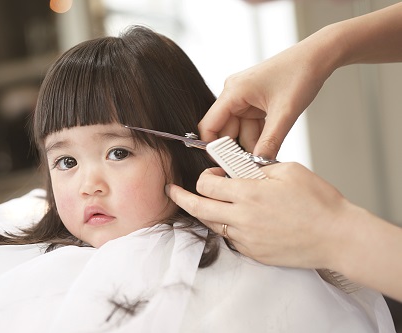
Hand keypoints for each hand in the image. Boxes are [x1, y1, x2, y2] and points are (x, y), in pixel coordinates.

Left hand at [166, 163, 351, 268]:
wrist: (337, 237)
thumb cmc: (319, 203)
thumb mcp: (289, 170)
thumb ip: (260, 167)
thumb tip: (243, 167)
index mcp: (249, 193)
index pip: (207, 184)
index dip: (204, 176)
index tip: (211, 172)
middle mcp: (242, 217)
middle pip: (198, 208)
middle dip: (180, 197)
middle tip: (172, 191)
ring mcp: (247, 238)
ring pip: (213, 225)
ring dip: (205, 212)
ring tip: (203, 204)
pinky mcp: (254, 252)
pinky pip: (231, 238)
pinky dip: (227, 227)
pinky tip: (235, 219)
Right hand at [199, 35, 333, 158]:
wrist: (317, 57)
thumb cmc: (300, 73)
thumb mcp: (285, 113)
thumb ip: (270, 141)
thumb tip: (258, 164)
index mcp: (233, 91)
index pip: (209, 125)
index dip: (213, 147)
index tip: (224, 164)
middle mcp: (234, 94)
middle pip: (226, 131)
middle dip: (239, 148)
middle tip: (253, 164)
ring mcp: (244, 98)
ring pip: (240, 131)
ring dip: (253, 143)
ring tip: (269, 153)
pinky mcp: (254, 102)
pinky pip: (251, 125)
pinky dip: (260, 136)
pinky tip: (272, 143)